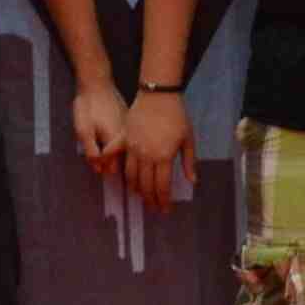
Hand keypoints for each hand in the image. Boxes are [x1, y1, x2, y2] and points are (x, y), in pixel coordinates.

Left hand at [66, 77, 128, 175]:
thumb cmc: (88, 106)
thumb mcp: (84, 131)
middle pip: (120, 160)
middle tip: (94, 153)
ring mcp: (129, 129)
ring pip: (122, 150)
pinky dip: (115, 142)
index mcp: (117, 141)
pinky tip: (105, 135)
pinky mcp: (127, 122)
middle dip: (107, 161)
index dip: (101, 167)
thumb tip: (97, 169)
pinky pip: (123, 139)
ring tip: (99, 144)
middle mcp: (127, 137)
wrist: (96, 84)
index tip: (92, 161)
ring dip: (112, 152)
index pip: (113, 167)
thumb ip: (91, 151)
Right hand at [119, 91, 193, 206]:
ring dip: (135, 189)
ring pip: (131, 175)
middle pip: (146, 185)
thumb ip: (189, 161)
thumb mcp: (188, 139)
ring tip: (140, 196)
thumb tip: (192, 181)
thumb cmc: (177, 116)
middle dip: (150, 200)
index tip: (165, 209)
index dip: (163, 200)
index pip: (162, 186)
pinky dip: (114, 166)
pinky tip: (113, 174)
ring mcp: (133, 148)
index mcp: (164, 157)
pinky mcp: (124, 138)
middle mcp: (146, 156)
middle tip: (154, 208)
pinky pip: (116, 155)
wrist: (158, 94)